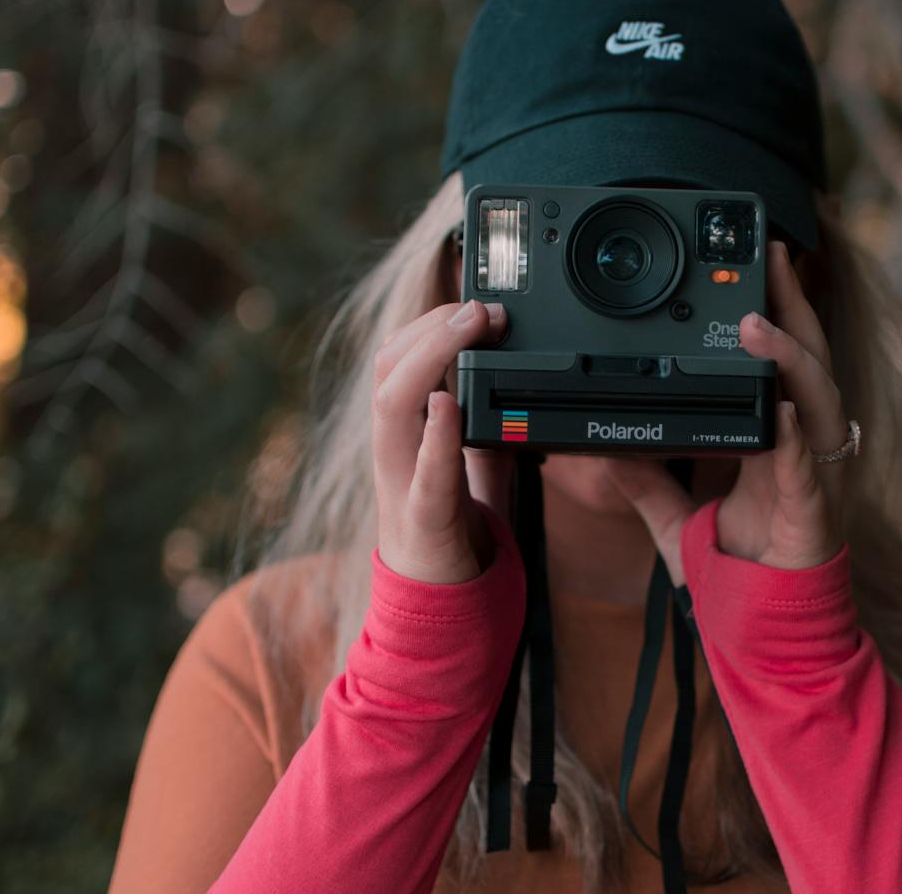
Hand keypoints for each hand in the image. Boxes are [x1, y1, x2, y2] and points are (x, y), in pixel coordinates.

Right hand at [371, 299, 512, 583]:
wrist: (433, 599)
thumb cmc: (447, 525)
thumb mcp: (469, 460)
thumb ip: (481, 425)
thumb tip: (514, 383)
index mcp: (404, 430)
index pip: (397, 357)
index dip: (429, 321)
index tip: (474, 301)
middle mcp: (394, 447)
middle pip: (387, 367)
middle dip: (430, 326)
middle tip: (479, 305)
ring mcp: (402, 481)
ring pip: (392, 405)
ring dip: (430, 358)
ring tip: (467, 330)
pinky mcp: (425, 518)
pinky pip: (425, 473)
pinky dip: (435, 436)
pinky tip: (448, 405)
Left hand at [608, 240, 849, 579]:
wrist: (768, 639)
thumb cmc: (735, 577)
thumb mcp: (674, 520)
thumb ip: (645, 483)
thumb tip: (605, 451)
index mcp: (772, 441)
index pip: (775, 362)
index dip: (770, 312)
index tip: (749, 266)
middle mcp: (800, 447)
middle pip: (806, 359)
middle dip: (793, 304)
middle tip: (771, 254)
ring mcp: (811, 476)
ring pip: (816, 399)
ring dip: (789, 357)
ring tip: (758, 321)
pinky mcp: (811, 512)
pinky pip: (806, 466)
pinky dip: (796, 436)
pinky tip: (786, 410)